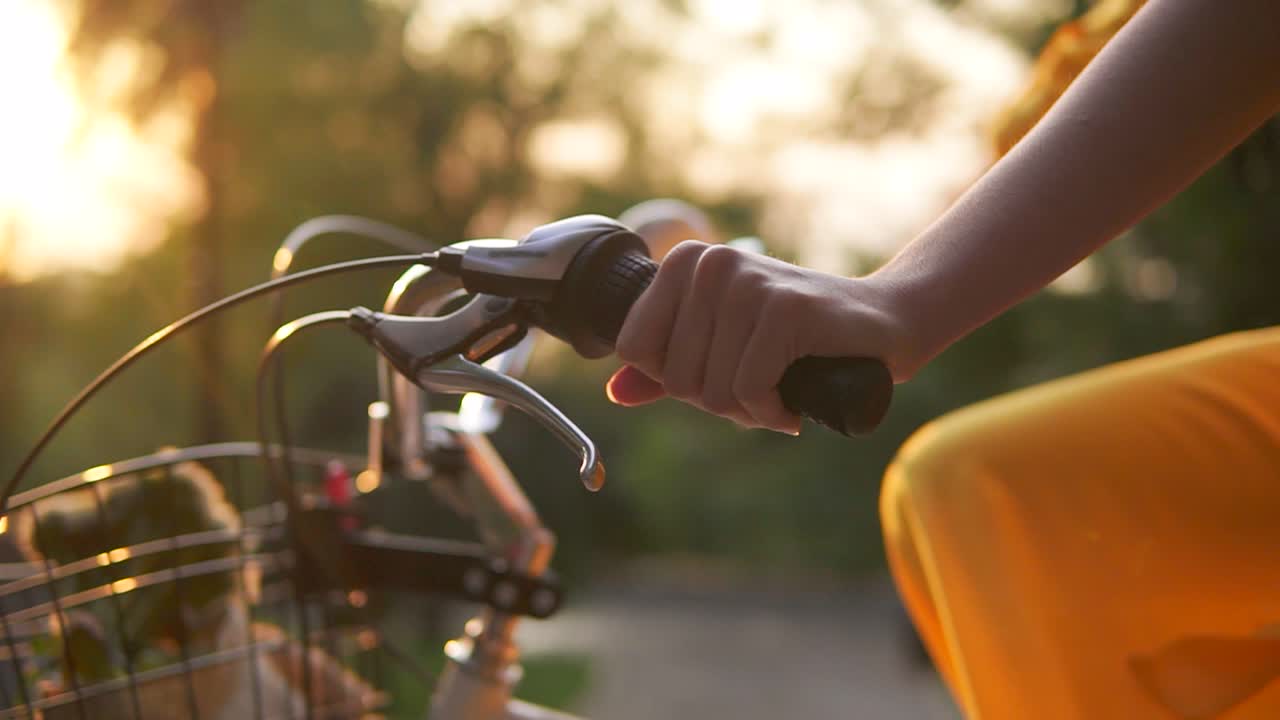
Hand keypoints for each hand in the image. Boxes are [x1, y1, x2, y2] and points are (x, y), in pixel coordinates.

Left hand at [607, 241, 907, 433]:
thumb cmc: (798, 340)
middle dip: (717, 400)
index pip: (636, 349)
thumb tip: (615, 393)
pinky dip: (771, 410)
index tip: (720, 370)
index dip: (676, 379)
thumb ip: (665, 369)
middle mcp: (710, 263)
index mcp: (684, 262)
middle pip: (674, 377)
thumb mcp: (722, 349)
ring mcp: (747, 282)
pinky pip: (748, 389)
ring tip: (781, 387)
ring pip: (711, 390)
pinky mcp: (784, 308)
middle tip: (760, 383)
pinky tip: (794, 398)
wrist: (886, 324)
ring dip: (749, 410)